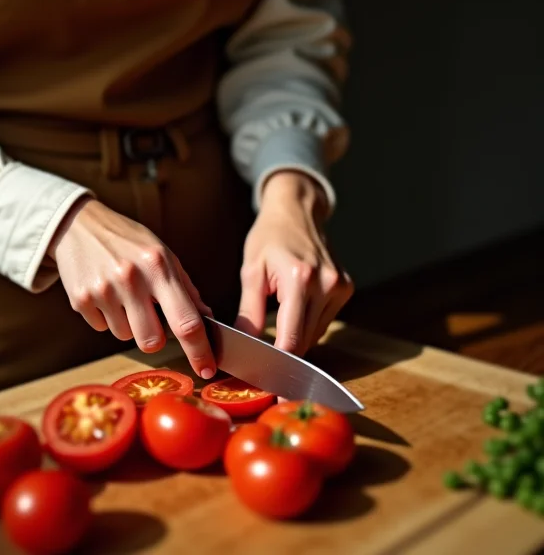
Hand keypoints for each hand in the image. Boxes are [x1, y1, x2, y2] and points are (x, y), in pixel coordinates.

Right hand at [47, 198, 216, 378]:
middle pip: (152, 341)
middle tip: (150, 316)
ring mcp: (103, 290)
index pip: (186, 321)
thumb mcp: (162, 254)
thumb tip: (206, 320)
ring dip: (128, 323)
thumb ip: (185, 287)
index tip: (207, 369)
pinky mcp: (80, 299)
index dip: (200, 350)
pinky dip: (107, 316)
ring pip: (125, 336)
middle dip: (155, 337)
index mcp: (158, 265)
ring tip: (123, 294)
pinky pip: (102, 327)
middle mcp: (131, 278)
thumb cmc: (128, 241)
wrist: (79, 225)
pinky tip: (104, 292)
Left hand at [236, 171, 352, 355]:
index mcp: (300, 278)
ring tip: (277, 323)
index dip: (278, 361)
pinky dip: (307, 323)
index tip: (264, 377)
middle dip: (284, 352)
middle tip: (262, 358)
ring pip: (315, 334)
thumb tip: (243, 344)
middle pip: (305, 340)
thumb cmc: (269, 238)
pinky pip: (323, 320)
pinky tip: (293, 310)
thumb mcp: (251, 272)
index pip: (292, 337)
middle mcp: (326, 284)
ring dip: (295, 336)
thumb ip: (249, 312)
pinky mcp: (346, 287)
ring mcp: (340, 286)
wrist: (296, 211)